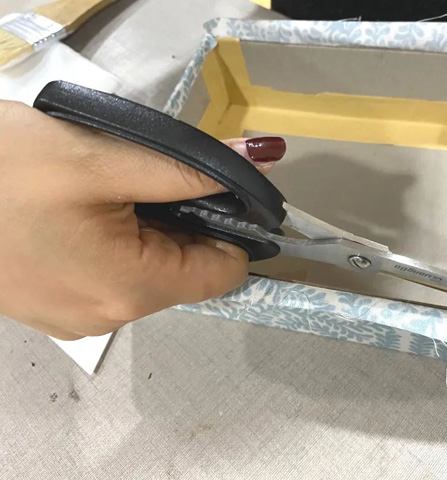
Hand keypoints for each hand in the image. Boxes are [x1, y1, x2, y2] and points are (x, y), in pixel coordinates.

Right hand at [0, 101, 284, 339]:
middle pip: (186, 274)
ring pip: (149, 275)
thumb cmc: (1, 171)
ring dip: (151, 233)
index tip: (224, 191)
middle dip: (188, 226)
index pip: (223, 273)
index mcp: (132, 288)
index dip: (234, 230)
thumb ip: (188, 170)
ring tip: (114, 190)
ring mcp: (76, 319)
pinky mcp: (51, 308)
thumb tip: (257, 162)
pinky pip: (111, 279)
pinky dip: (118, 246)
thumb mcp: (103, 158)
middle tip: (156, 179)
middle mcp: (111, 316)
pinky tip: (88, 212)